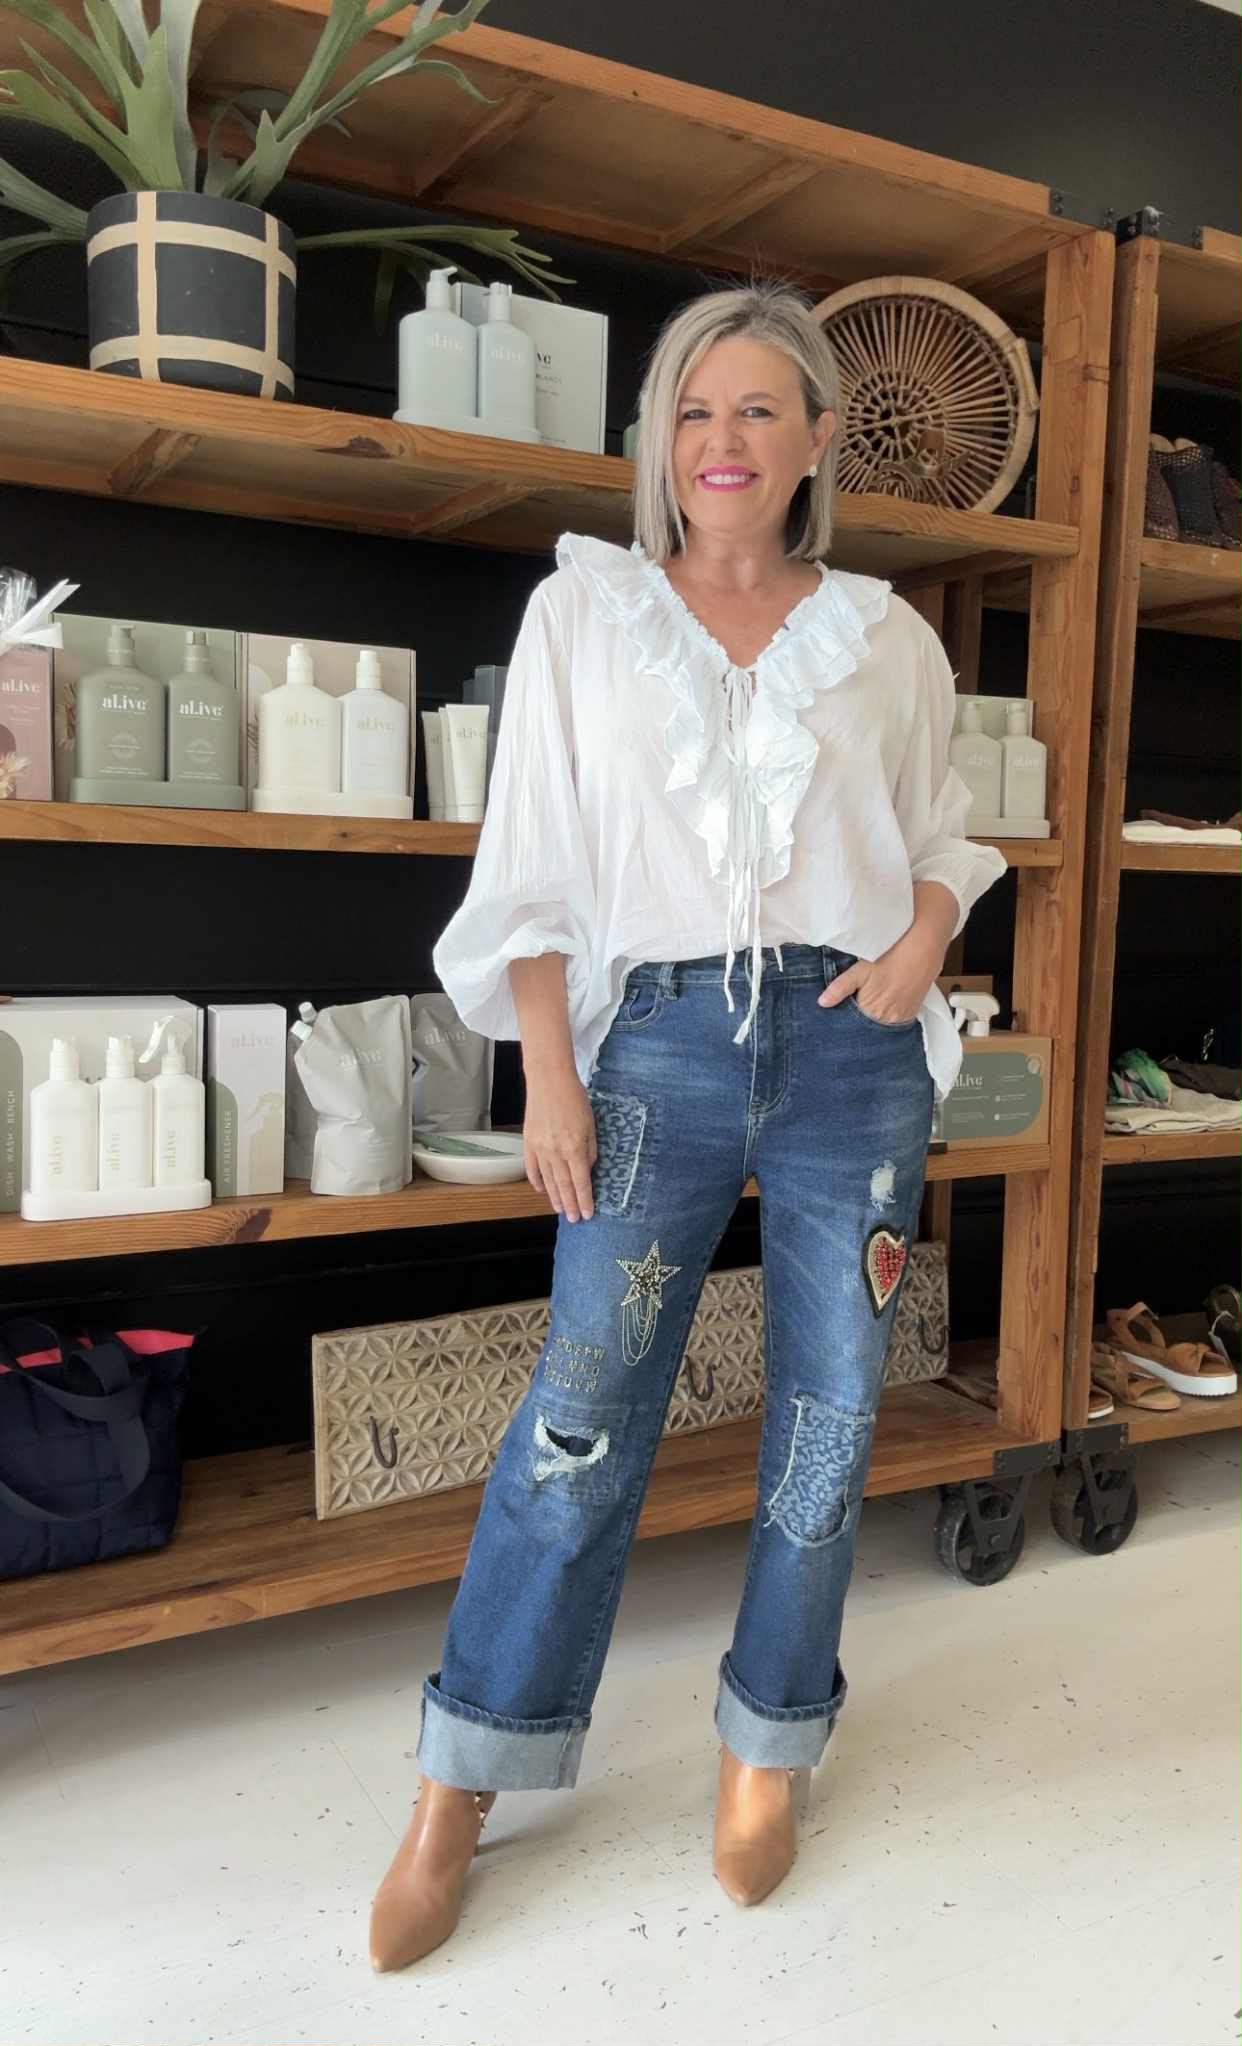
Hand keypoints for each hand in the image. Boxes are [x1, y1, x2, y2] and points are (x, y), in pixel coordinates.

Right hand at [523, 1068, 597, 1222]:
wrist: (549, 1081)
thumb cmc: (575, 1099)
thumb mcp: (591, 1125)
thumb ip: (590, 1150)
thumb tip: (587, 1170)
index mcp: (574, 1149)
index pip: (581, 1182)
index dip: (585, 1200)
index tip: (588, 1214)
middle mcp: (556, 1153)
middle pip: (564, 1186)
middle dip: (570, 1205)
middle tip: (574, 1219)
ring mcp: (539, 1149)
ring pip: (548, 1180)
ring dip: (554, 1197)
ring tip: (559, 1210)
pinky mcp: (528, 1142)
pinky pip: (532, 1168)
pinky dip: (536, 1180)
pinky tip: (542, 1190)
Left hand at [818, 926, 942, 1024]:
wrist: (921, 953)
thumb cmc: (888, 959)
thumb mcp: (860, 970)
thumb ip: (840, 988)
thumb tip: (821, 1003)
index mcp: (870, 1011)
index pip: (853, 1023)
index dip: (848, 1016)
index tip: (846, 1007)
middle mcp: (886, 1020)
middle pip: (868, 1025)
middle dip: (861, 1018)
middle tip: (861, 1000)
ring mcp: (900, 1018)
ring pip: (882, 1023)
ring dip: (876, 1016)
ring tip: (876, 999)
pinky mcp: (912, 1014)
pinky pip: (896, 1020)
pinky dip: (890, 1014)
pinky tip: (888, 1001)